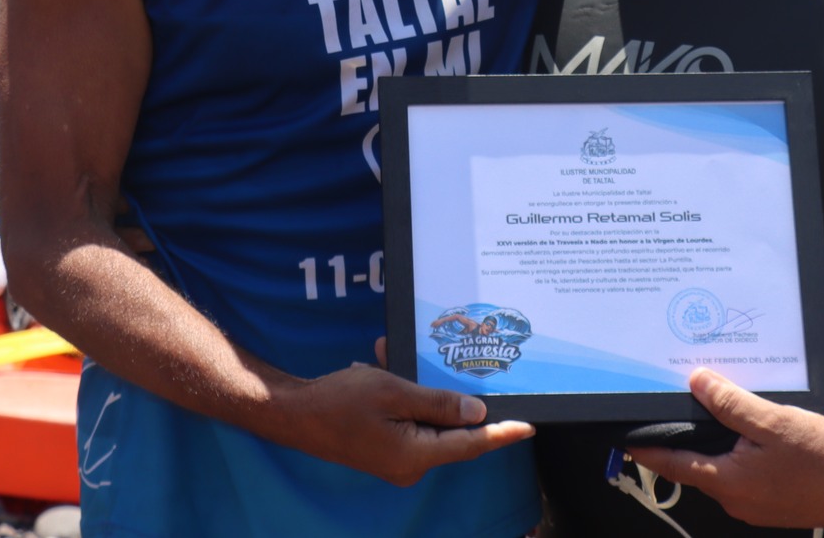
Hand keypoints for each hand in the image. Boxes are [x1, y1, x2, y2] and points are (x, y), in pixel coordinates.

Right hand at [271, 361, 533, 487]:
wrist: (294, 414)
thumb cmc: (340, 400)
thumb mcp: (393, 392)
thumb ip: (438, 403)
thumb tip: (477, 412)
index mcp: (416, 455)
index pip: (471, 444)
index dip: (501, 433)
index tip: (528, 427)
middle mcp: (410, 465)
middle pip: (449, 432)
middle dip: (447, 396)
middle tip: (454, 362)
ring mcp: (396, 461)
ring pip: (425, 422)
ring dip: (416, 391)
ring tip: (389, 357)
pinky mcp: (385, 451)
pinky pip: (407, 422)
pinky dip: (401, 397)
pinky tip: (380, 367)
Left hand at [625, 369, 823, 528]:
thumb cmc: (821, 456)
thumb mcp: (772, 421)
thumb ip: (730, 404)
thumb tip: (696, 383)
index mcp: (728, 481)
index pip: (672, 464)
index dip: (647, 448)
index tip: (625, 436)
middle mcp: (734, 499)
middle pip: (694, 466)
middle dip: (682, 441)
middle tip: (671, 411)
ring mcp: (751, 505)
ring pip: (718, 470)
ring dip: (712, 446)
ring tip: (710, 415)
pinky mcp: (768, 504)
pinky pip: (739, 477)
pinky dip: (734, 456)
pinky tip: (744, 436)